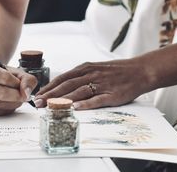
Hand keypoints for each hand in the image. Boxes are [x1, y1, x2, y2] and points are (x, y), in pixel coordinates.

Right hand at [0, 60, 37, 115]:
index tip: (21, 85)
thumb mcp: (16, 72)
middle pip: (1, 93)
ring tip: (15, 98)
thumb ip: (27, 80)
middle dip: (17, 96)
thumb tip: (26, 94)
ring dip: (12, 104)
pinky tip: (6, 103)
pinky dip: (5, 109)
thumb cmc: (2, 75)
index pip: (5, 77)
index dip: (17, 84)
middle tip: (23, 96)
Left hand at [35, 59, 149, 109]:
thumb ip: (81, 76)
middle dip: (50, 95)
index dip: (49, 87)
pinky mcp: (111, 95)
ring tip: (49, 108)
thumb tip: (62, 86)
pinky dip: (85, 104)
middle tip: (37, 104)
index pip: (63, 78)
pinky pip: (96, 100)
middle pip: (66, 85)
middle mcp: (91, 75)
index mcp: (86, 68)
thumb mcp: (96, 68)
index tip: (37, 95)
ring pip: (78, 92)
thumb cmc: (116, 71)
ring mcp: (101, 85)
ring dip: (62, 100)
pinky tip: (75, 108)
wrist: (139, 71)